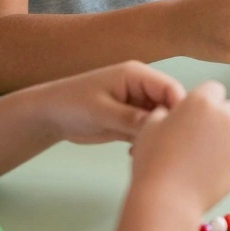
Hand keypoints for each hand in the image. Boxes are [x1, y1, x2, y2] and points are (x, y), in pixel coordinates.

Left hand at [42, 61, 186, 145]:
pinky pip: (148, 131)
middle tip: (162, 147)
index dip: (179, 108)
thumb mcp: (101, 111)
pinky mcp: (131, 121)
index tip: (179, 134)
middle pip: (169, 105)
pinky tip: (135, 155)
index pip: (170, 88)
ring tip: (147, 153)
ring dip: (157, 136)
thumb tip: (161, 126)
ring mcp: (137, 105)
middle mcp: (142, 88)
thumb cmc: (72, 104)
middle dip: (169, 124)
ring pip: (160, 120)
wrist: (49, 116)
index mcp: (137, 75)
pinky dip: (146, 142)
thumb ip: (130, 118)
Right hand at [130, 81, 229, 211]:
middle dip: (216, 119)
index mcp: (202, 101)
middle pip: (228, 110)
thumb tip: (172, 114)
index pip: (213, 89)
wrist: (166, 200)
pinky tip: (204, 174)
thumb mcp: (150, 125)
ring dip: (221, 141)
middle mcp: (224, 117)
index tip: (192, 115)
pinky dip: (224, 162)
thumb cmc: (153, 159)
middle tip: (196, 137)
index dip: (203, 101)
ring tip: (198, 160)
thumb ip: (166, 112)